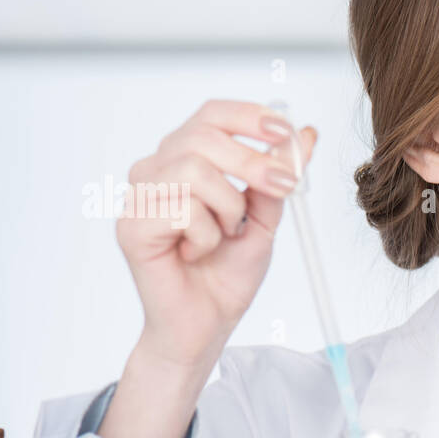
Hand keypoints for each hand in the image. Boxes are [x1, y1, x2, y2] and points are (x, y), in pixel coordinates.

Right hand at [99, 100, 315, 437]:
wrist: (208, 322)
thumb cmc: (227, 271)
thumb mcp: (266, 218)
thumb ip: (279, 176)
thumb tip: (306, 134)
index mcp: (185, 158)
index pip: (211, 115)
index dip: (249, 116)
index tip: (286, 132)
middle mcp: (156, 169)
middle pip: (203, 136)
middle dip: (253, 162)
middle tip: (282, 189)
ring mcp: (139, 196)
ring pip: (194, 171)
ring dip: (228, 208)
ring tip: (225, 235)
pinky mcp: (132, 225)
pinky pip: (181, 209)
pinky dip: (205, 235)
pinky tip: (196, 253)